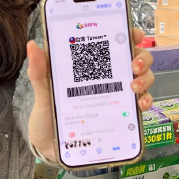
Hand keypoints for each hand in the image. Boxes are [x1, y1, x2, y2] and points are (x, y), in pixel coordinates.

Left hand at [26, 27, 154, 162]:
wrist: (50, 145)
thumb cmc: (48, 112)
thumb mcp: (43, 90)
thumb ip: (40, 70)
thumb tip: (33, 45)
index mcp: (92, 63)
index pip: (116, 40)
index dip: (129, 33)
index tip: (132, 34)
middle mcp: (109, 75)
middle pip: (137, 57)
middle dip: (142, 57)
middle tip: (134, 66)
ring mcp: (118, 93)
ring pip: (144, 78)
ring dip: (145, 79)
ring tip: (133, 87)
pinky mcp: (123, 113)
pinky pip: (141, 103)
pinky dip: (146, 101)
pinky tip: (140, 104)